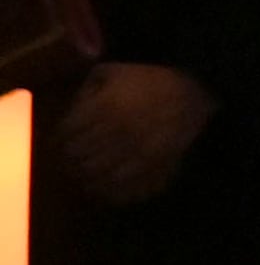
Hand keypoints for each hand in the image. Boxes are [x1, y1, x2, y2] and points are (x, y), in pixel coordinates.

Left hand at [58, 62, 214, 206]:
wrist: (194, 91)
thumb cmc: (150, 80)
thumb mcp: (113, 71)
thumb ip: (86, 88)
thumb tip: (69, 112)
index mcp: (104, 109)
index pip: (67, 134)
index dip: (59, 140)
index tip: (60, 143)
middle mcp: (119, 133)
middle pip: (79, 158)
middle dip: (70, 160)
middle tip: (70, 161)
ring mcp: (139, 154)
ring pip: (100, 177)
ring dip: (88, 178)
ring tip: (86, 176)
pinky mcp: (157, 167)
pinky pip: (128, 189)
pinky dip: (113, 193)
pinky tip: (108, 188)